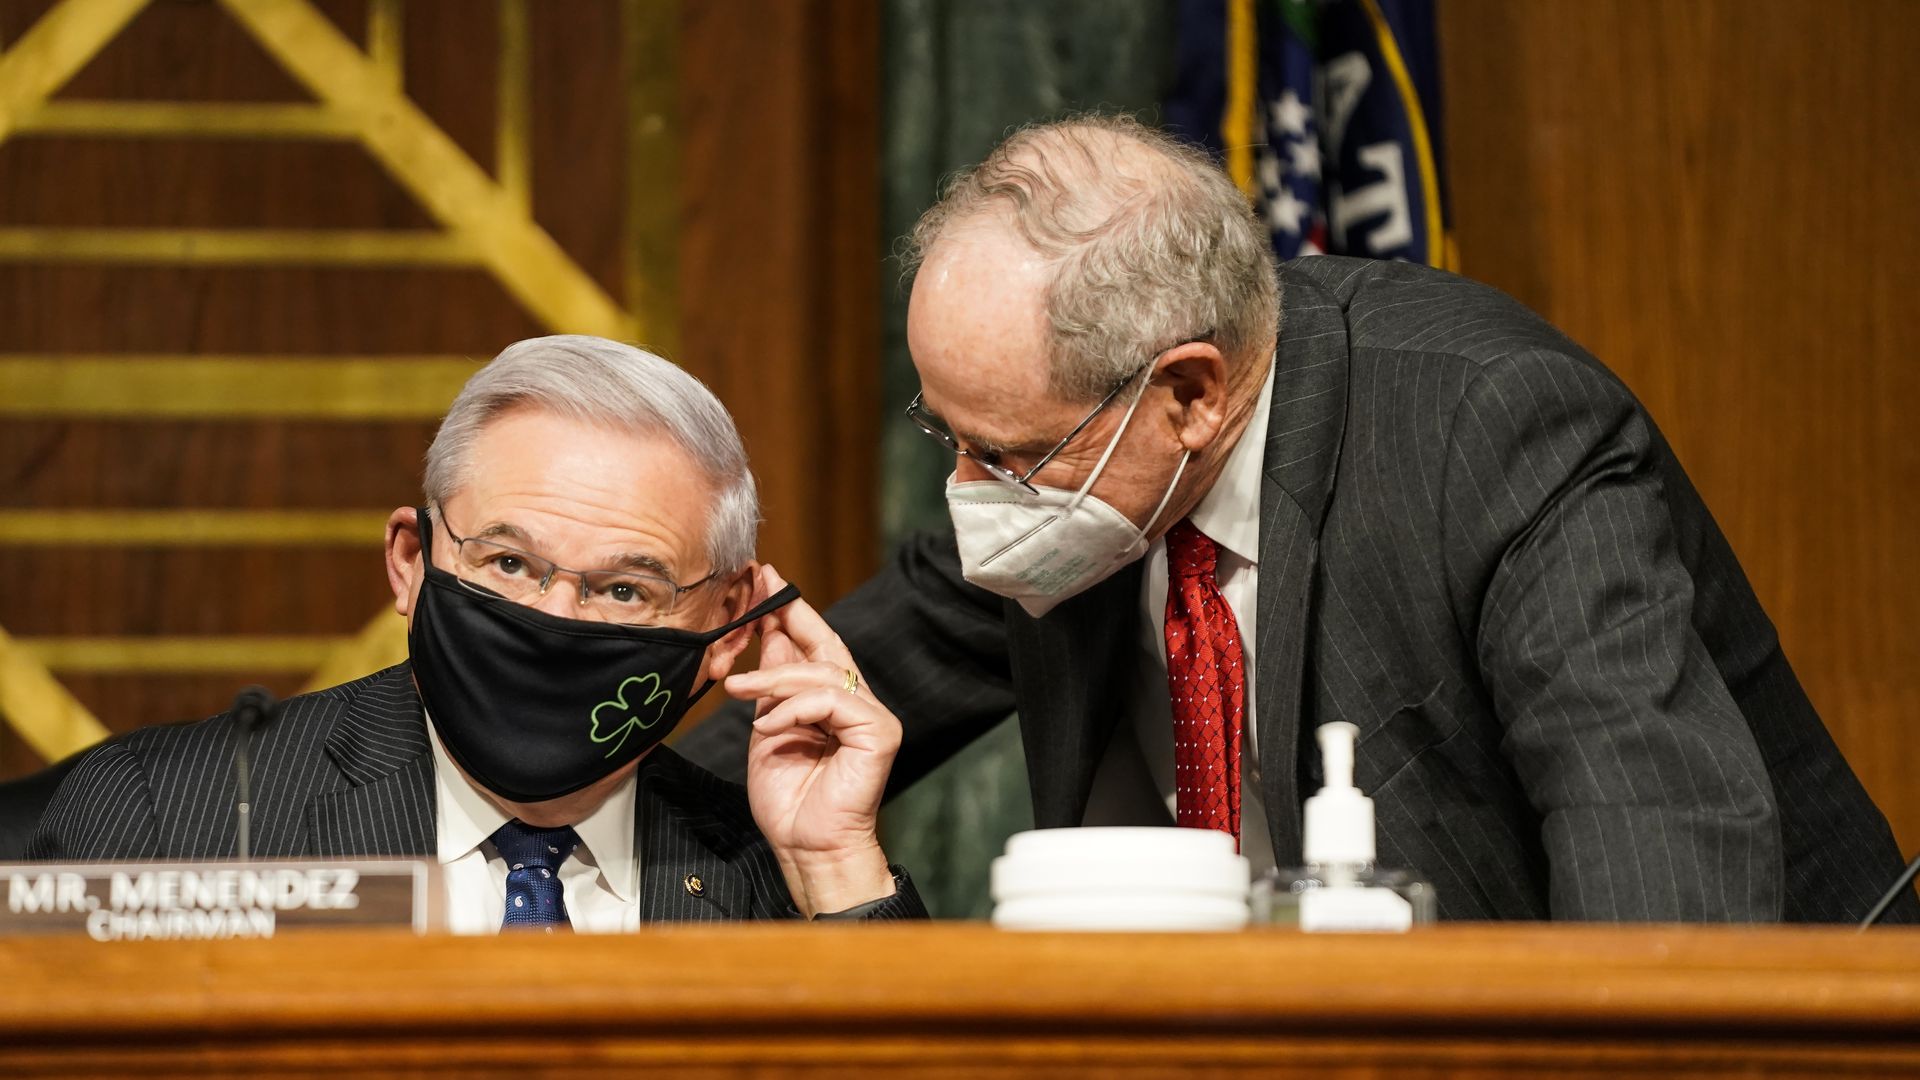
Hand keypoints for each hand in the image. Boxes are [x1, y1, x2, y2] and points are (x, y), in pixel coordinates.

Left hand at [724, 566, 899, 916]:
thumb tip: (765, 635)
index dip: (792, 611)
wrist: (805, 847)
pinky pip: (831, 702)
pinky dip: (792, 709)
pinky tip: (766, 726)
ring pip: (822, 674)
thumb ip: (772, 687)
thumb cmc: (788, 799)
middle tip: (757, 591)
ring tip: (737, 689)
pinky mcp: (878, 732)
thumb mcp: (768, 728)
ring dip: (773, 678)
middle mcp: (858, 703)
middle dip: (790, 614)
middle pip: (826, 646)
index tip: (765, 578)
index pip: (817, 646)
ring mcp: (872, 717)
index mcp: (833, 703)